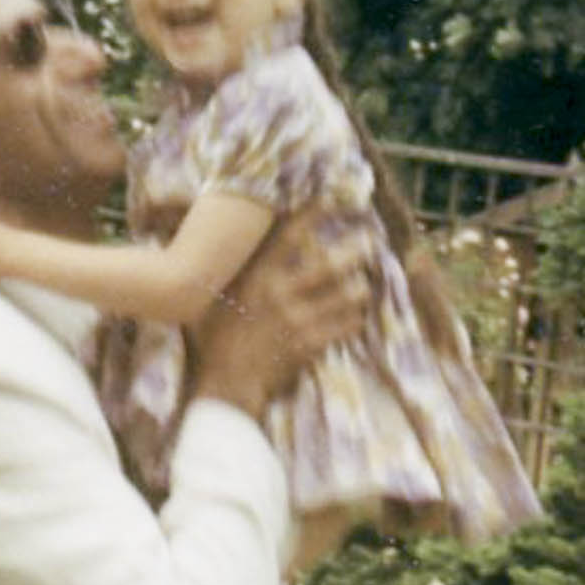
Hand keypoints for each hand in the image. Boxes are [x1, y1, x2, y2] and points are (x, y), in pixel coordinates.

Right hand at [186, 207, 374, 420]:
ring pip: (345, 296)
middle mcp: (281, 294)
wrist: (226, 384)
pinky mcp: (311, 344)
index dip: (312, 214)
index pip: (289, 236)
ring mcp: (298, 320)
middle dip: (354, 250)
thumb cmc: (214, 341)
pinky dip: (355, 319)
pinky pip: (345, 326)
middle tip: (370, 241)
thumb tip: (222, 246)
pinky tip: (358, 315)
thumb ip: (227, 273)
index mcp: (257, 277)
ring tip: (366, 283)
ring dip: (359, 288)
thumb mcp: (215, 300)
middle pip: (330, 265)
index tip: (331, 200)